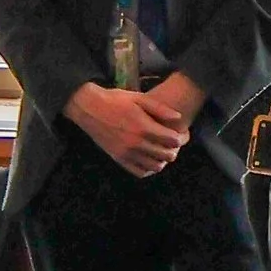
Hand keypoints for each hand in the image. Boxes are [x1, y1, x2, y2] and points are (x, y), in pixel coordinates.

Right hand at [62, 82, 191, 177]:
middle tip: (172, 143)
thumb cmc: (116, 100)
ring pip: (155, 166)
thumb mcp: (139, 98)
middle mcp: (136, 143)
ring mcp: (126, 153)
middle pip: (166, 155)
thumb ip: (160, 109)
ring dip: (162, 159)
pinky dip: (148, 168)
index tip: (180, 133)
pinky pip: (139, 172)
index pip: (172, 141)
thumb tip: (179, 117)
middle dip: (174, 149)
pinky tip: (150, 159)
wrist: (89, 108)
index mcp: (143, 127)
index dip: (180, 138)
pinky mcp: (118, 158)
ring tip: (161, 150)